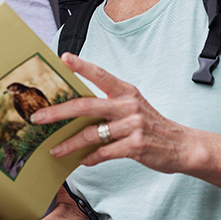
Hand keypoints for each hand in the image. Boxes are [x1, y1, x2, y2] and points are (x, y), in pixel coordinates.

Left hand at [31, 53, 196, 173]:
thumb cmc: (152, 125)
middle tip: (37, 117)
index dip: (81, 65)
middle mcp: (128, 105)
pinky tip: (81, 161)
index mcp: (126, 91)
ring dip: (69, 144)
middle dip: (58, 112)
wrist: (182, 145)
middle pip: (85, 106)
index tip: (63, 58)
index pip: (100, 74)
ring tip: (54, 150)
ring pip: (91, 134)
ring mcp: (132, 125)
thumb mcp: (133, 106)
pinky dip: (90, 158)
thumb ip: (109, 104)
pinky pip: (104, 152)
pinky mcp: (135, 146)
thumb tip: (76, 109)